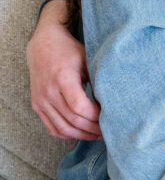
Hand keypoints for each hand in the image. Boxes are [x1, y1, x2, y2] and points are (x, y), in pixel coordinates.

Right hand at [27, 0, 100, 139]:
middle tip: (107, 130)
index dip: (96, 116)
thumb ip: (97, 80)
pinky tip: (81, 133)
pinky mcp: (37, 105)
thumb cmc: (69, 51)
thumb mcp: (87, 60)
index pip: (80, 107)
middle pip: (73, 120)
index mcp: (62, 78)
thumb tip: (112, 102)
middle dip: (93, 129)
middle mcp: (48, 92)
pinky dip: (68, 134)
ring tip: (97, 134)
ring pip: (63, 128)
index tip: (108, 116)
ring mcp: (41, 100)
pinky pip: (52, 128)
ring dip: (82, 135)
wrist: (43, 45)